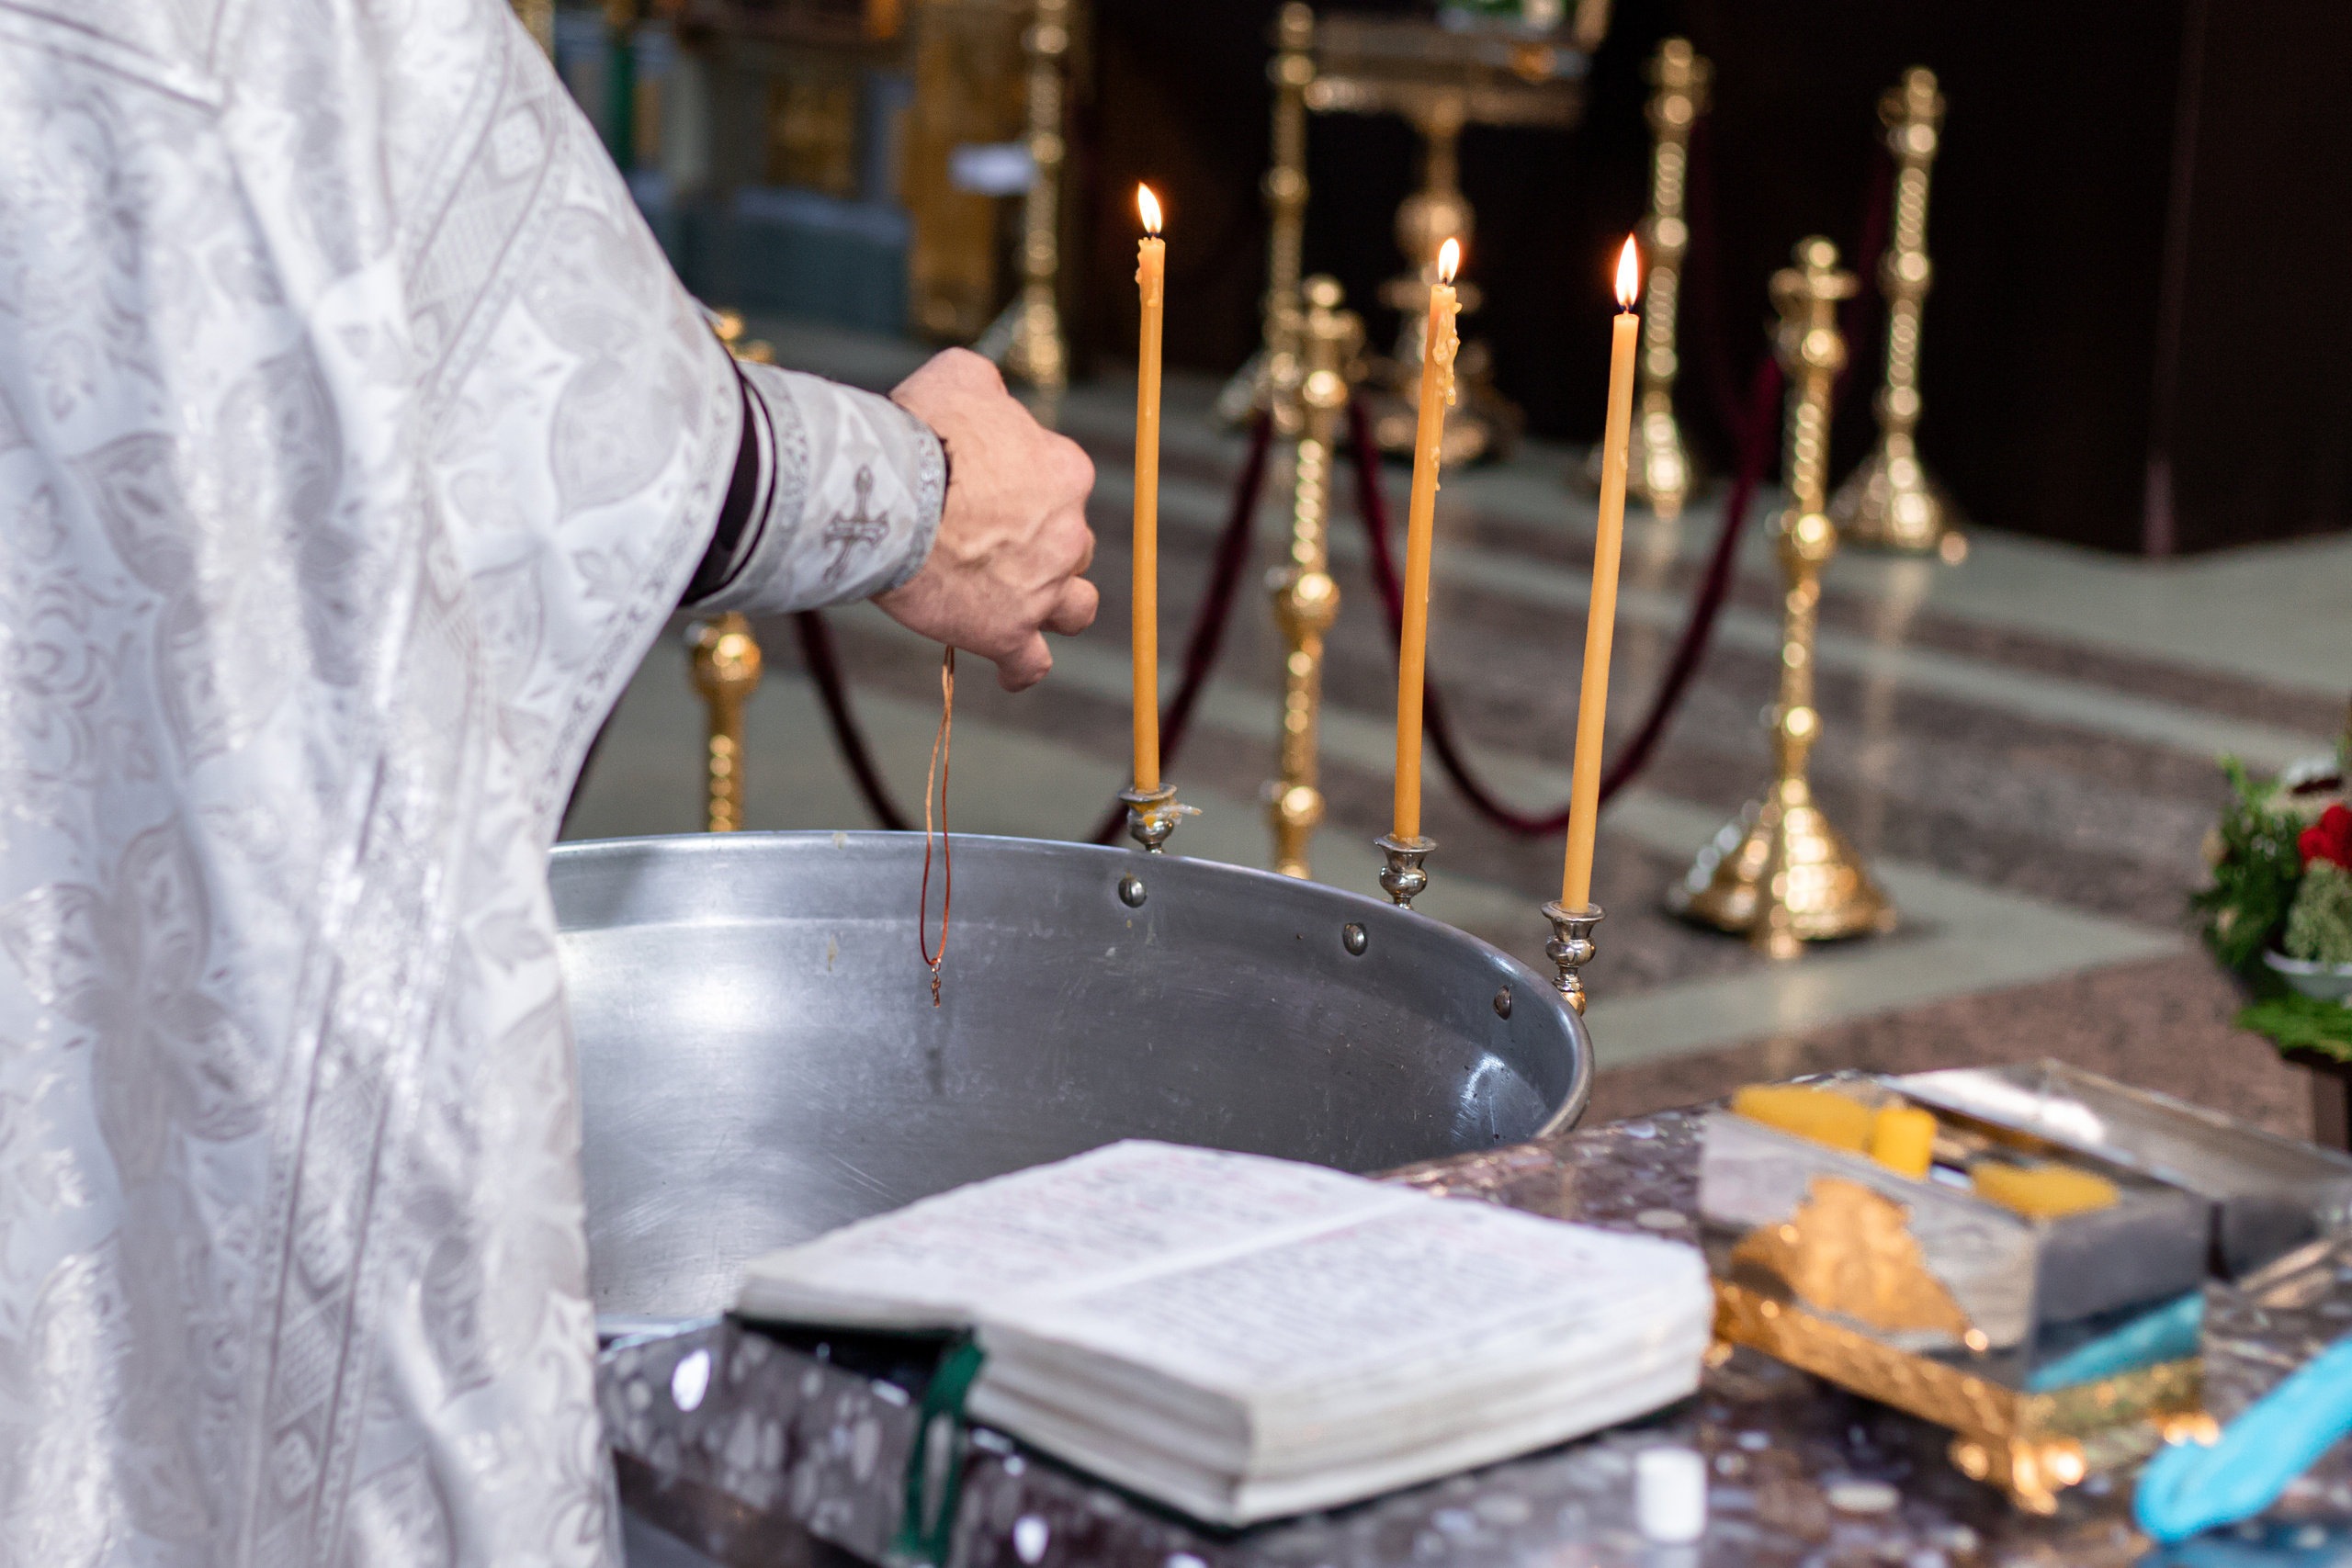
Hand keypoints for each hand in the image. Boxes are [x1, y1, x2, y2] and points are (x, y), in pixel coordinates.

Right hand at [877, 350, 1097, 690]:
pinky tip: (1009, 668)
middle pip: (1071, 543)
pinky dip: (1021, 668)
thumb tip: (990, 393)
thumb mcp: (960, 377)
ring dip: (1055, 603)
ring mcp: (1041, 588)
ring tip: (1021, 603)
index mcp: (1065, 471)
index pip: (1061, 481)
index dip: (1024, 484)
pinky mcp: (1006, 633)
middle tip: (988, 539)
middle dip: (1041, 543)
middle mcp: (1067, 532)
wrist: (888, 495)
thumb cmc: (920, 430)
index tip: (985, 485)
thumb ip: (988, 386)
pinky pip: (1030, 663)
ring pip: (1075, 606)